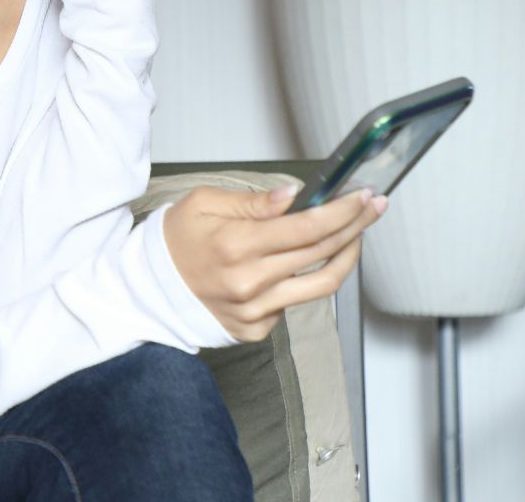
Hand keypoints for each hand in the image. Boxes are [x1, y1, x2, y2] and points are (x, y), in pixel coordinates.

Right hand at [162, 183, 386, 341]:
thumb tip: (294, 196)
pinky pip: (295, 302)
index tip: (364, 197)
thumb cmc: (177, 241)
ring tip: (355, 236)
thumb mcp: (203, 204)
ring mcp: (256, 310)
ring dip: (346, 257)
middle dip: (355, 226)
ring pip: (322, 285)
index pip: (307, 227)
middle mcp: (250, 282)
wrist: (150, 289)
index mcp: (236, 245)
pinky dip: (305, 280)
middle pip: (322, 253)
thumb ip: (253, 202)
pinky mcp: (257, 328)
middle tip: (373, 207)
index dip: (344, 211)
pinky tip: (302, 264)